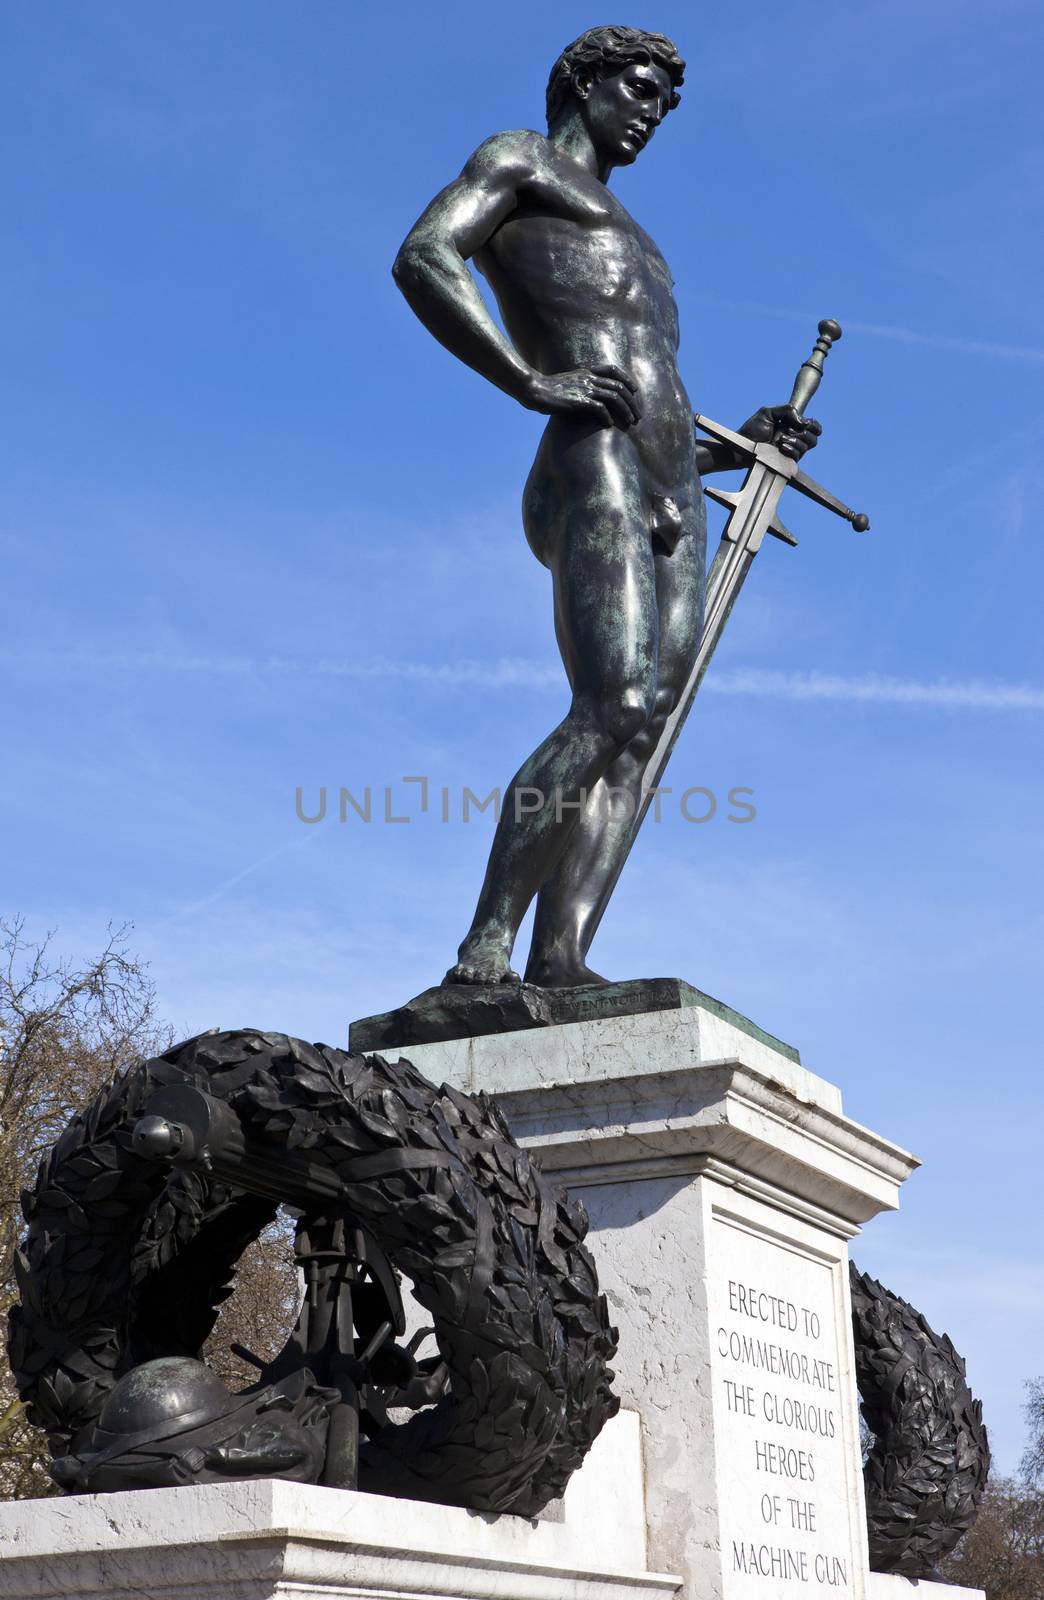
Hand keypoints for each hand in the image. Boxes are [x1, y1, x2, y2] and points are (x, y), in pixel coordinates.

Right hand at [525, 365, 641, 427]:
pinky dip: (607, 417)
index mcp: (586, 371)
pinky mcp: (578, 401)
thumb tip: (589, 397)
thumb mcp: (567, 382)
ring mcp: (584, 388)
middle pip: (619, 386)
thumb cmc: (547, 389)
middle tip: (638, 416)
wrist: (533, 389)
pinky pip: (600, 408)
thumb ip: (580, 386)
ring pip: (614, 397)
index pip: (614, 370)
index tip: (635, 391)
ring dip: (625, 411)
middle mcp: (588, 378)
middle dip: (632, 402)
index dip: (627, 380)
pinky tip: (609, 425)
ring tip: (630, 423)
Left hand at [739, 403, 821, 460]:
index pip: (814, 427)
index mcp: (794, 426)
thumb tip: (804, 421)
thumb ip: (787, 410)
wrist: (743, 445)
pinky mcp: (787, 462)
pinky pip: (798, 455)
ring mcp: (792, 452)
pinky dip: (791, 448)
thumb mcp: (768, 412)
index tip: (806, 422)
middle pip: (814, 438)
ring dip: (795, 439)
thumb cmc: (753, 429)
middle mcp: (795, 440)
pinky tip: (780, 446)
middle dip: (803, 432)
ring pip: (807, 446)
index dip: (814, 425)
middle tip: (787, 429)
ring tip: (780, 438)